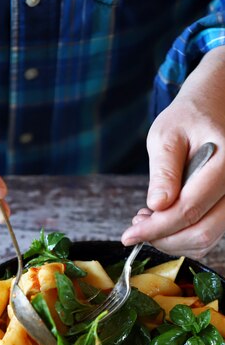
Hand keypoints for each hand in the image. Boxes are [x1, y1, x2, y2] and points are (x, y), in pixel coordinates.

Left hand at [122, 47, 224, 257]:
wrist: (216, 105)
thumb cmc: (189, 116)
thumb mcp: (166, 135)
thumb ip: (164, 172)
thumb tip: (157, 206)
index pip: (189, 209)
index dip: (156, 228)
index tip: (128, 235)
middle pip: (202, 232)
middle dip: (164, 238)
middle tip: (137, 228)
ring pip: (207, 238)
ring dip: (173, 239)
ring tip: (149, 220)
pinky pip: (209, 231)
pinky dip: (183, 234)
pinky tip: (164, 218)